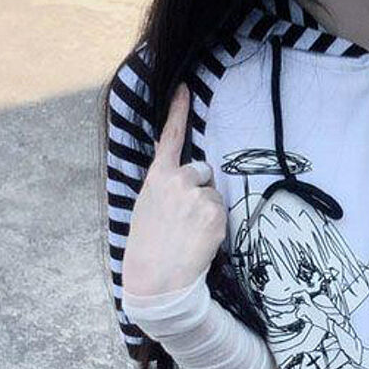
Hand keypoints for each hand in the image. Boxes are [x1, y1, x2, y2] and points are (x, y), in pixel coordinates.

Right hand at [120, 82, 227, 296]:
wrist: (156, 281)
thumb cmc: (148, 248)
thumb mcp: (147, 208)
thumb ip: (163, 188)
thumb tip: (184, 180)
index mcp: (156, 177)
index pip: (171, 136)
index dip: (179, 110)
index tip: (186, 87)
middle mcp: (177, 180)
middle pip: (202, 172)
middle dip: (199, 190)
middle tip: (183, 220)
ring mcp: (198, 194)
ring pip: (213, 195)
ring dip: (207, 212)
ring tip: (188, 234)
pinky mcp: (215, 212)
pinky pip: (222, 213)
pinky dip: (215, 227)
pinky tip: (198, 241)